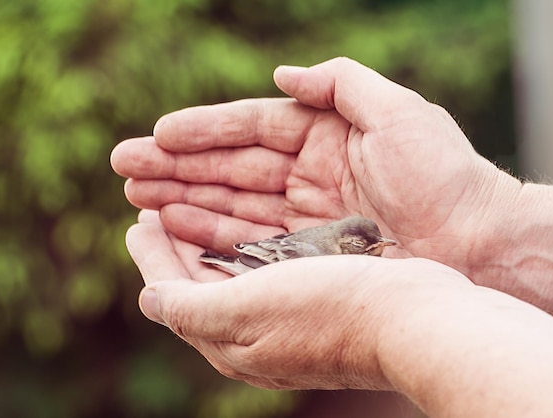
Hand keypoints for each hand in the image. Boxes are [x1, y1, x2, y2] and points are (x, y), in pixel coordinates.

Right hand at [111, 57, 521, 273]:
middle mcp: (312, 175)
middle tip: (123, 168)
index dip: (204, 130)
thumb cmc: (444, 175)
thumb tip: (282, 76)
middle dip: (178, 168)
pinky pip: (252, 241)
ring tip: (137, 199)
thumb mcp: (397, 111)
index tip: (157, 133)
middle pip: (232, 168)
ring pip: (233, 205)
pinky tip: (175, 229)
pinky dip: (213, 235)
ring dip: (184, 200)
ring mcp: (309, 216)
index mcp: (327, 136)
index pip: (253, 129)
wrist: (482, 243)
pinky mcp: (312, 254)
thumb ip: (339, 84)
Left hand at [126, 210, 472, 390]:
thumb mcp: (248, 310)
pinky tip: (250, 220)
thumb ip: (191, 307)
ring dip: (207, 233)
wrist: (415, 318)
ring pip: (233, 267)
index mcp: (232, 340)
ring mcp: (289, 314)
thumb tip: (148, 299)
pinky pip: (268, 262)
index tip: (138, 217)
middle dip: (174, 239)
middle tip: (156, 201)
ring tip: (191, 202)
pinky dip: (247, 237)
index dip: (153, 253)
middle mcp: (257, 332)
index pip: (173, 291)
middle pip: (200, 280)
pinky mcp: (318, 294)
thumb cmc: (332, 310)